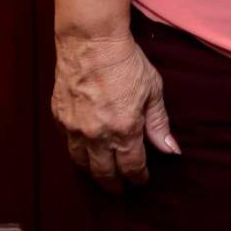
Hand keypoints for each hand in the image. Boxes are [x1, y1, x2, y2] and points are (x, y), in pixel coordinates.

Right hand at [51, 33, 179, 190]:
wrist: (91, 40)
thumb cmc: (126, 61)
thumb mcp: (152, 90)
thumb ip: (159, 123)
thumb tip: (171, 151)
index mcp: (124, 130)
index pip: (132, 167)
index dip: (138, 178)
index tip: (141, 181)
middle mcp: (97, 135)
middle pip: (104, 174)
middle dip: (114, 185)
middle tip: (120, 190)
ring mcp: (74, 128)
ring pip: (81, 164)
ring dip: (93, 172)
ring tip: (101, 175)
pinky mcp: (59, 118)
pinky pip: (67, 144)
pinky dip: (77, 151)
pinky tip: (84, 151)